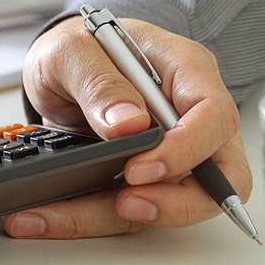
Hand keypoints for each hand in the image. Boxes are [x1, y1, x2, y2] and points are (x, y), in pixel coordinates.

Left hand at [3, 15, 252, 237]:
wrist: (59, 65)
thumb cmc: (78, 45)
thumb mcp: (72, 50)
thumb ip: (97, 80)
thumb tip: (126, 125)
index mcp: (185, 70)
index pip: (213, 115)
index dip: (186, 149)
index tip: (139, 167)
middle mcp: (187, 115)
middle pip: (218, 174)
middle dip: (177, 203)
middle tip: (125, 204)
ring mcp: (171, 150)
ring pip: (172, 201)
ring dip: (120, 217)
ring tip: (63, 215)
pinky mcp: (144, 177)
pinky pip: (131, 208)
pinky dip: (88, 218)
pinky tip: (47, 217)